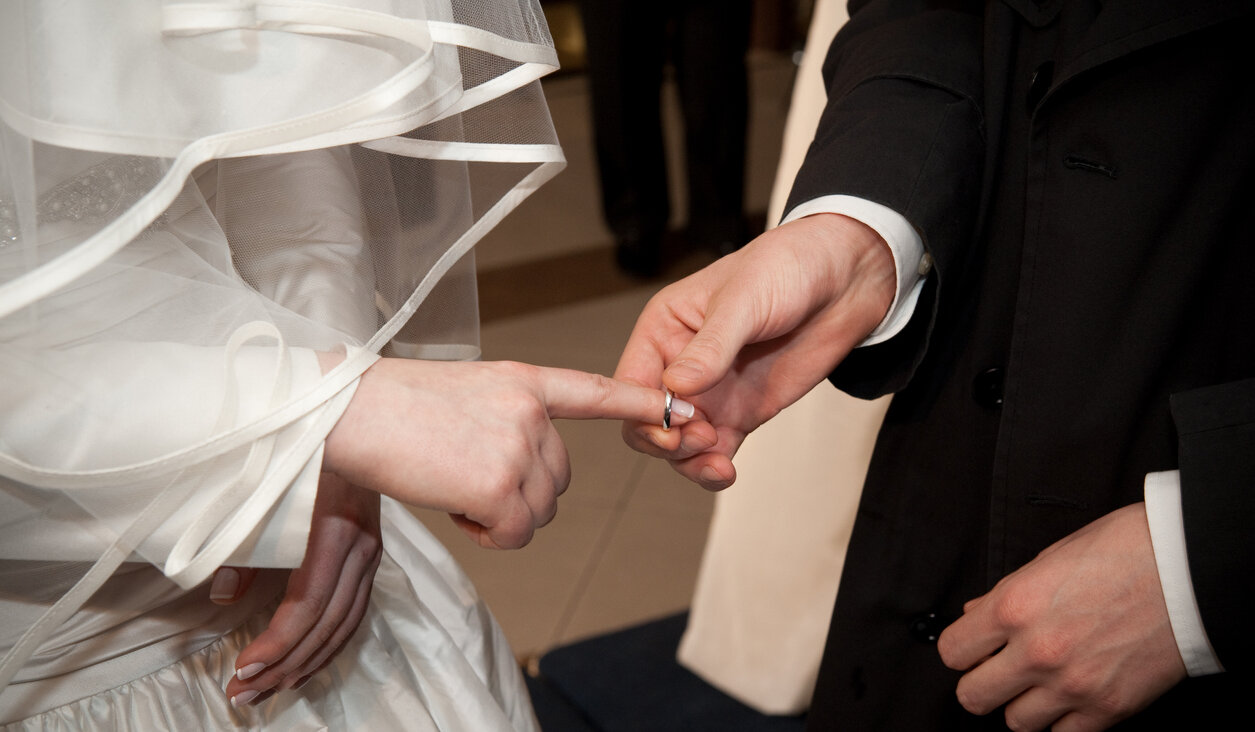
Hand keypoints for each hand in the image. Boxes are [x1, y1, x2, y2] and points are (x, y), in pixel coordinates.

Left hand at [218, 472, 381, 705]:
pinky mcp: (373, 554)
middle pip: (326, 624)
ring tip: (270, 688)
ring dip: (307, 662)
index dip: (277, 643)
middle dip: (284, 664)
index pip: (308, 605)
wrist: (351, 420)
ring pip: (345, 624)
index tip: (243, 668)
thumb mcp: (266, 491)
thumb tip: (224, 595)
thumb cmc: (302, 453)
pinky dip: (330, 643)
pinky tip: (306, 662)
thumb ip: (245, 544)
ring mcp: (371, 552)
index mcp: (334, 530)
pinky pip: (355, 611)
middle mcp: (361, 546)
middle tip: (245, 693)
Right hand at [323, 359, 682, 549]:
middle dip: (519, 494)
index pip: (594, 391)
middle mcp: (531, 413)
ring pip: (540, 511)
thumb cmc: (389, 406)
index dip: (641, 403)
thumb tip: (518, 471)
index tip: (683, 413)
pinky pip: (516, 533)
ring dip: (500, 517)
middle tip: (464, 480)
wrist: (346, 413)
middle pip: (560, 479)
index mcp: (523, 382)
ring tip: (451, 487)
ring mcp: (519, 447)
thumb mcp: (464, 394)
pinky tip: (454, 507)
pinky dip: (487, 534)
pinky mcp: (501, 485)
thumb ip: (506, 420)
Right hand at [615, 213, 894, 488]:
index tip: (668, 422)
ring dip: (690, 459)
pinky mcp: (741, 412)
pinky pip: (716, 450)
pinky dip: (714, 467)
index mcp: (665, 328)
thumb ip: (710, 347)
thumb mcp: (744, 300)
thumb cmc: (787, 267)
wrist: (845, 280)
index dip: (639, 408)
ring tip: (716, 459)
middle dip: (666, 438)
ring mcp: (711, 392)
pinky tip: (725, 471)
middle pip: (649, 419)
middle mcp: (680, 364)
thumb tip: (675, 387)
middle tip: (700, 436)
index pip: (631, 380)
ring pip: (680, 443)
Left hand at [936, 503, 1185, 730]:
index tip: (973, 647)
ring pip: (1015, 723)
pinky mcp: (1109, 708)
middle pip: (972, 697)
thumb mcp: (1049, 558)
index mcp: (1014, 607)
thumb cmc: (1125, 551)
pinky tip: (1071, 696)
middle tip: (997, 670)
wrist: (1190, 570)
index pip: (952, 652)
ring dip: (1021, 705)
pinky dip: (1062, 721)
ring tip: (1039, 683)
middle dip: (980, 683)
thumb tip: (975, 613)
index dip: (961, 649)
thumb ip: (1005, 593)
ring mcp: (1072, 685)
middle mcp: (1036, 651)